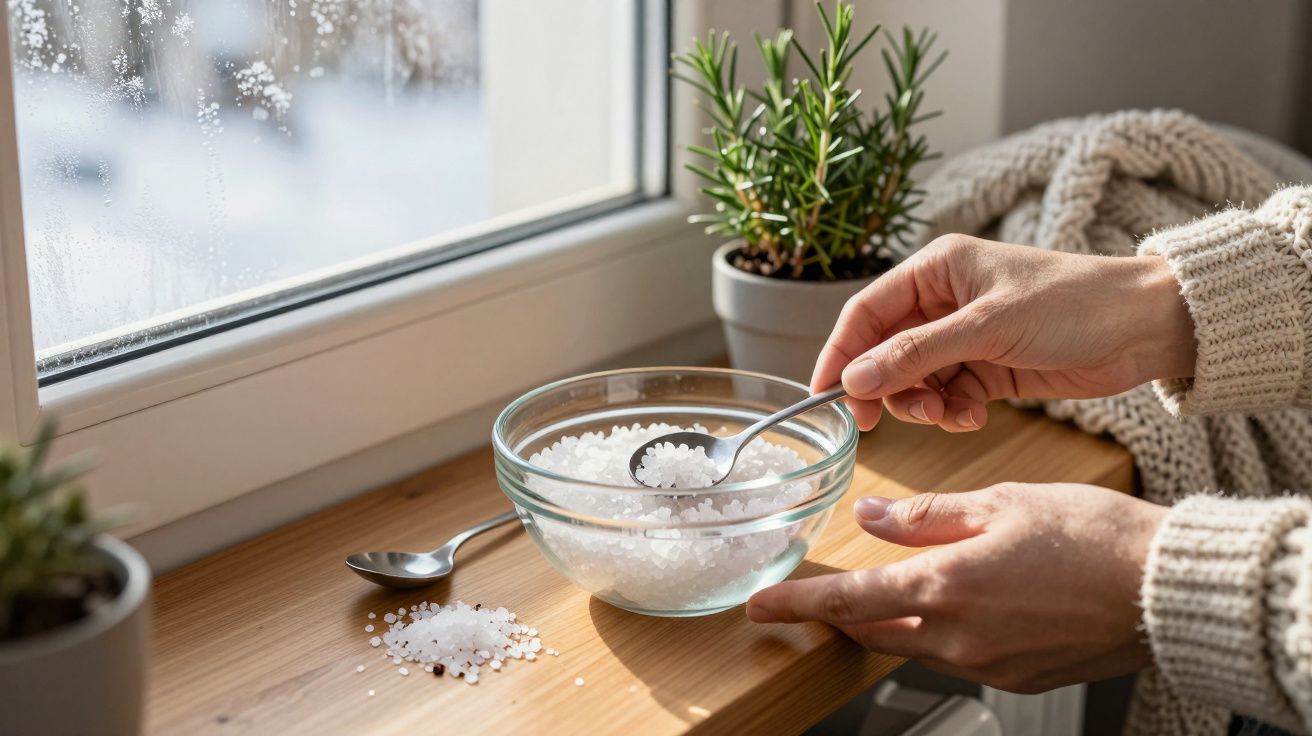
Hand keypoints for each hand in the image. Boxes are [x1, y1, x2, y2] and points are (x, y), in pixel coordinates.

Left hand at [746, 484, 1167, 692]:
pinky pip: (957, 657)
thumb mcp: (1001, 503)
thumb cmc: (1092, 535)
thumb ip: (926, 515)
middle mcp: (958, 638)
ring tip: (904, 585)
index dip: (798, 605)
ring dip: (897, 620)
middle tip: (826, 594)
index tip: (760, 606)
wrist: (1166, 590)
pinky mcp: (1016, 678)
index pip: (848, 603)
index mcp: (946, 586)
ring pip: (915, 645)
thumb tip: (872, 518)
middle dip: (844, 615)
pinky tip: (968, 601)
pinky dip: (944, 631)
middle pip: (875, 631)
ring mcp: (988, 665)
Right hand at [812, 235, 1196, 430]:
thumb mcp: (988, 327)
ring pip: (913, 380)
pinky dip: (953, 413)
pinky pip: (947, 396)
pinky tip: (975, 417)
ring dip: (922, 405)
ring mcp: (965, 337)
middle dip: (885, 388)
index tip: (825, 397)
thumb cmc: (1074, 304)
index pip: (866, 313)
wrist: (1147, 328)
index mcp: (937, 268)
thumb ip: (916, 354)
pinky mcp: (988, 369)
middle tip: (883, 423)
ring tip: (950, 416)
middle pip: (885, 352)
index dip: (841, 354)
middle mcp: (944, 301)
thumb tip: (854, 380)